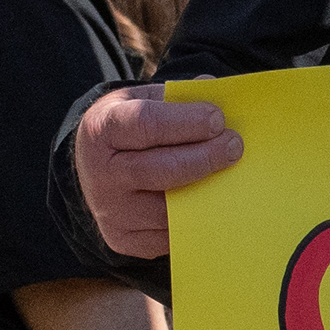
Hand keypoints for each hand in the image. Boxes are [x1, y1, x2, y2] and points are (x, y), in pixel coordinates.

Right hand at [75, 82, 244, 258]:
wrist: (95, 168)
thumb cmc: (130, 129)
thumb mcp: (144, 101)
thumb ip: (179, 97)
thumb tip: (215, 90)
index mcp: (101, 130)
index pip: (145, 124)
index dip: (185, 122)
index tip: (218, 119)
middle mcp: (99, 173)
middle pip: (158, 169)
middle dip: (203, 157)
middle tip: (234, 146)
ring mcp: (110, 211)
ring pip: (168, 209)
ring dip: (206, 192)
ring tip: (232, 175)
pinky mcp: (123, 239)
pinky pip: (169, 235)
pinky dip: (197, 219)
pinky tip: (215, 200)